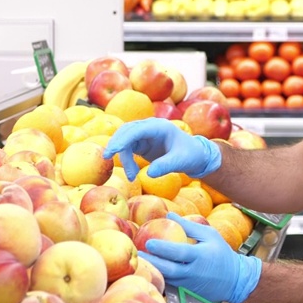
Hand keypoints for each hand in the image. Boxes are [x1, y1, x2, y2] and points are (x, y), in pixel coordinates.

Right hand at [103, 119, 221, 181]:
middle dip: (116, 144)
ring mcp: (144, 135)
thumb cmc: (191, 155)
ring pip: (125, 141)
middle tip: (107, 158)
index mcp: (160, 127)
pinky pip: (127, 149)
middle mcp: (150, 127)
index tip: (113, 149)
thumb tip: (149, 174)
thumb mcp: (181, 161)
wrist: (195, 156)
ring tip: (131, 176)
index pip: (137, 129)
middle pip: (126, 131)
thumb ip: (166, 166)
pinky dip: (126, 160)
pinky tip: (131, 174)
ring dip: (123, 157)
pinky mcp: (141, 143)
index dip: (123, 138)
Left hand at [140, 213, 261, 302]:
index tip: (149, 243)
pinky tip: (149, 271)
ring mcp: (189, 286)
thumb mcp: (209, 235)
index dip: (163, 249)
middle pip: (168, 270)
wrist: (235, 280)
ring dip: (153, 271)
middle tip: (138, 254)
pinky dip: (160, 279)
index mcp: (200, 257)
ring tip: (139, 262)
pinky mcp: (187, 293)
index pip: (179, 253)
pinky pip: (170, 286)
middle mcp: (193, 273)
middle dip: (151, 262)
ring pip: (167, 280)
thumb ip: (189, 226)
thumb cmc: (221, 253)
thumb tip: (169, 215)